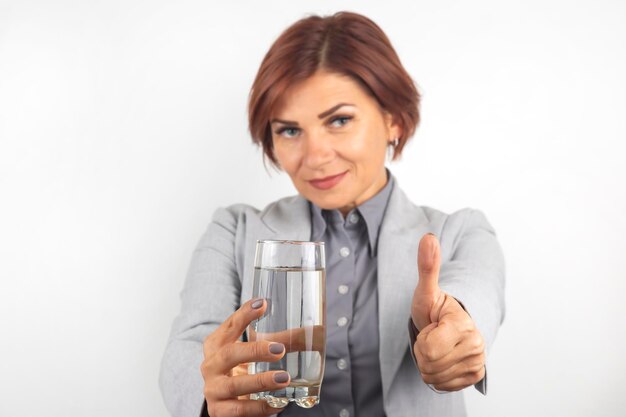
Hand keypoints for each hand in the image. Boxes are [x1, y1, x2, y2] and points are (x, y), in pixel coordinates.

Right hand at [201, 298, 290, 416]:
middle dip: (254, 351)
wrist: (227, 405)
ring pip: (234, 385)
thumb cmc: (242, 371)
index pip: (230, 325)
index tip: (263, 304)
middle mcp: (211, 365)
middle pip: (229, 354)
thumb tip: (314, 331)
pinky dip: (259, 407)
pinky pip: (239, 410)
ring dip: (260, 381)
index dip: (244, 314)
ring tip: (284, 378)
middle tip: (279, 349)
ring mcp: (213, 390)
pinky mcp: (219, 412)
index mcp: (217, 345)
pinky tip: (277, 404)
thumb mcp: (255, 354)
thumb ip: (277, 341)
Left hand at [410, 234, 485, 390]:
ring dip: (429, 364)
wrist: (449, 325)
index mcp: (464, 325)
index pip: (428, 350)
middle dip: (423, 352)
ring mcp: (477, 363)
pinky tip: (443, 358)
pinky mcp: (475, 376)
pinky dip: (437, 375)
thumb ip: (427, 266)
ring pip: (433, 377)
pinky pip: (442, 385)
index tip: (431, 327)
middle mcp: (476, 346)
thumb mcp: (426, 290)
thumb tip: (428, 237)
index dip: (422, 340)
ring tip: (437, 346)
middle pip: (429, 365)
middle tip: (433, 337)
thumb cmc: (435, 308)